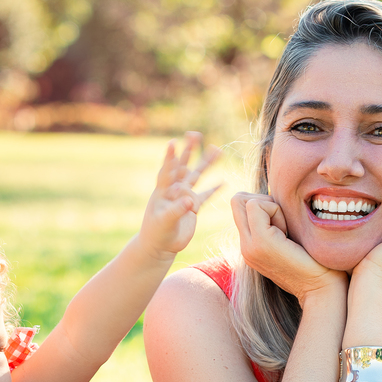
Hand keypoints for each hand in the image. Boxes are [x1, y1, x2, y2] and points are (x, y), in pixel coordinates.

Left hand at [139, 131, 220, 260]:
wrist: (161, 246)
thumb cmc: (157, 233)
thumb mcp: (165, 222)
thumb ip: (177, 210)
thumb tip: (189, 200)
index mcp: (164, 191)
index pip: (167, 171)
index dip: (170, 157)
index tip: (173, 142)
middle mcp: (175, 190)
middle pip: (184, 167)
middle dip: (190, 151)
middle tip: (195, 135)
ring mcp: (184, 197)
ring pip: (197, 176)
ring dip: (206, 164)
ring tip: (217, 149)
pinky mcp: (193, 207)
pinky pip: (205, 195)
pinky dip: (214, 189)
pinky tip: (224, 181)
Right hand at [231, 192, 347, 306]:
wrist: (322, 289)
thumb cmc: (317, 263)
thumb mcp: (290, 239)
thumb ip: (277, 223)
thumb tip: (277, 198)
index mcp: (251, 246)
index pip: (240, 206)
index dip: (264, 204)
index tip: (284, 225)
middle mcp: (245, 247)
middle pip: (237, 200)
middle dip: (263, 201)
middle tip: (284, 223)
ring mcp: (249, 246)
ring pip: (244, 201)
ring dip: (270, 207)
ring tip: (287, 232)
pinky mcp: (260, 242)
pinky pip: (257, 206)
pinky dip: (276, 211)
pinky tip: (289, 234)